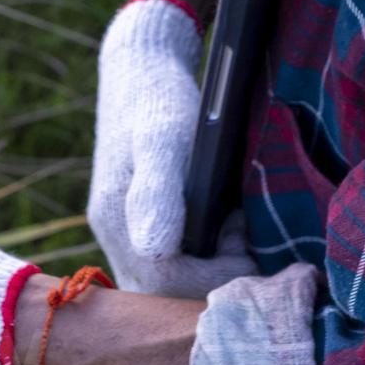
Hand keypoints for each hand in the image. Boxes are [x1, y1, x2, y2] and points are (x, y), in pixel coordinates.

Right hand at [88, 0, 256, 296]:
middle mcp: (116, 236)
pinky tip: (227, 232)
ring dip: (210, 274)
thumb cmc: (158, 99)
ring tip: (237, 232)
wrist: (143, 69)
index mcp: (116, 219)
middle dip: (212, 282)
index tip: (247, 250)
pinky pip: (171, 267)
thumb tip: (155, 250)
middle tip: (244, 239)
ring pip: (167, 285)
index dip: (212, 279)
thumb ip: (157, 192)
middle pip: (163, 294)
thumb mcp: (164, 137)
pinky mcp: (140, 227)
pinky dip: (204, 262)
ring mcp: (126, 234)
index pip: (164, 283)